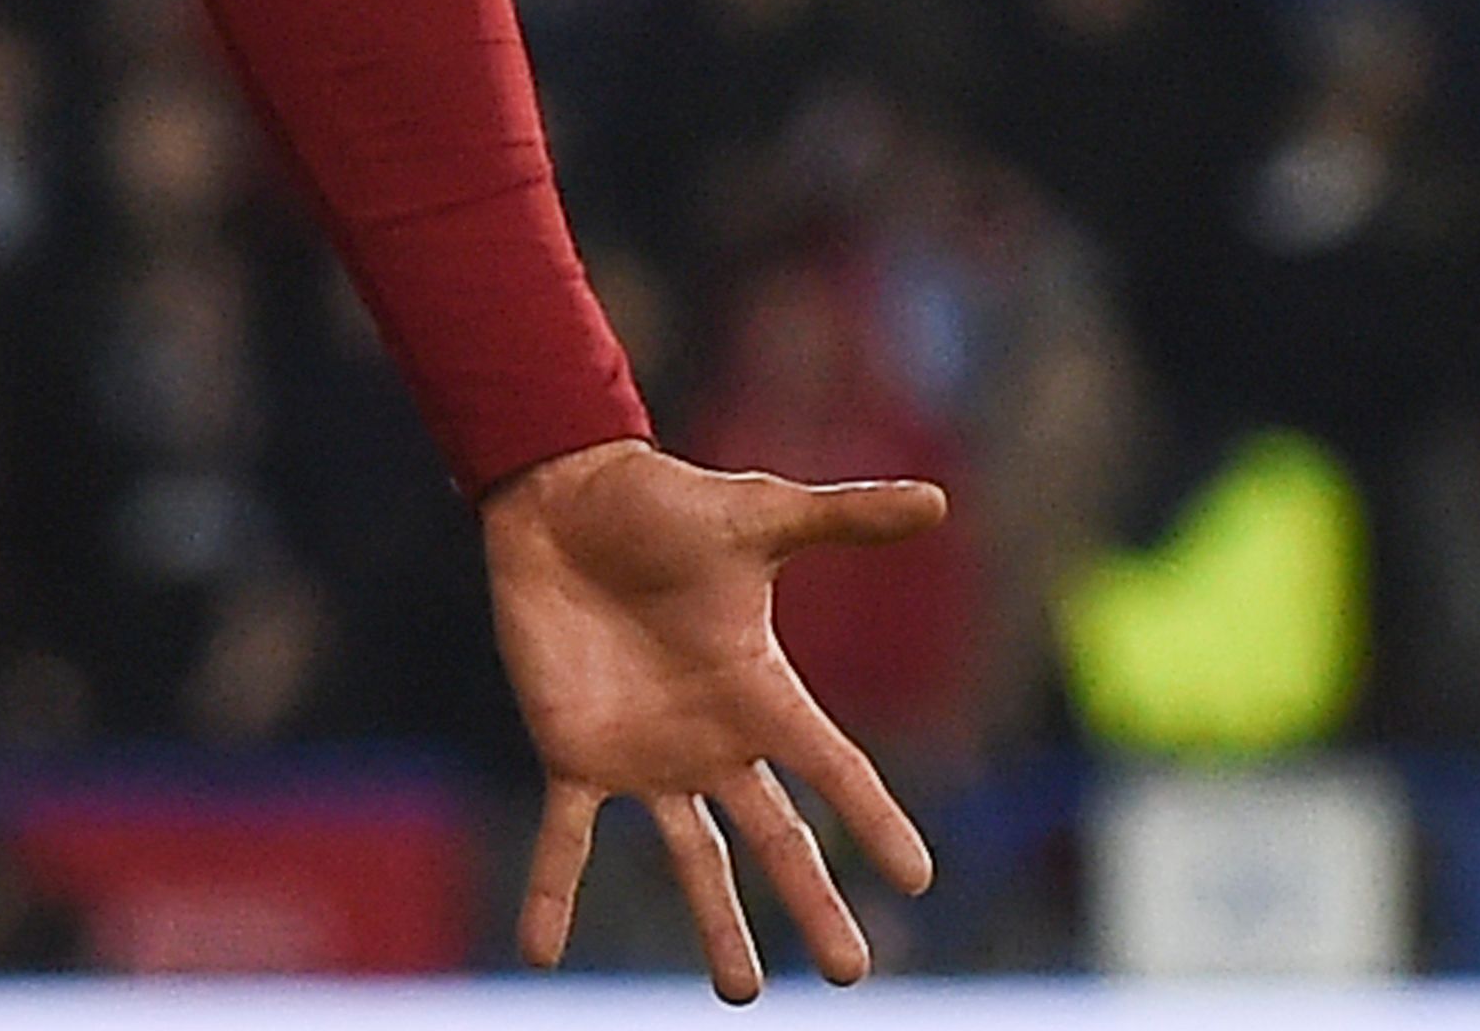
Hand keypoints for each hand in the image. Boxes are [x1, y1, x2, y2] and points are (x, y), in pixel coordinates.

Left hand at [484, 436, 947, 1000]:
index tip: (917, 878)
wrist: (564, 498)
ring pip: (690, 859)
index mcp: (760, 691)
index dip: (874, 819)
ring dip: (715, 924)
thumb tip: (938, 500)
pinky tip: (541, 952)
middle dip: (812, 905)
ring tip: (742, 993)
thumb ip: (844, 518)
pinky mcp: (574, 755)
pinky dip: (551, 895)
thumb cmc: (663, 503)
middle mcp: (712, 738)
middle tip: (850, 976)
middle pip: (776, 838)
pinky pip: (564, 840)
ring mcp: (644, 756)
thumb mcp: (759, 517)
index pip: (832, 769)